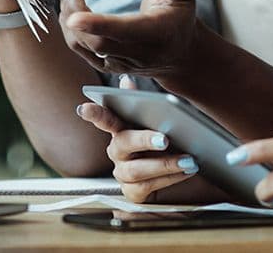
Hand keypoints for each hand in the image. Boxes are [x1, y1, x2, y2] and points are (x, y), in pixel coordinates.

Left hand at [59, 0, 197, 77]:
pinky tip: (72, 9)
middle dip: (76, 14)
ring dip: (69, 20)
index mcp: (159, 33)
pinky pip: (81, 50)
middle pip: (98, 42)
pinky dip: (71, 29)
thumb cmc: (179, 15)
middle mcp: (140, 54)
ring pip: (85, 47)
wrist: (180, 52)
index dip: (99, 25)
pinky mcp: (108, 67)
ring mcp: (122, 64)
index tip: (75, 17)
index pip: (125, 32)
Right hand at [76, 75, 222, 203]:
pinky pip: (147, 186)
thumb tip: (126, 80)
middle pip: (123, 143)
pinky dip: (169, 178)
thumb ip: (144, 103)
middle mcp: (118, 151)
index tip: (84, 108)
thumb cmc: (169, 145)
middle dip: (144, 140)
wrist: (183, 177)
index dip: (95, 114)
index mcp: (122, 129)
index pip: (105, 119)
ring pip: (136, 170)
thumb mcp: (161, 123)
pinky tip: (186, 172)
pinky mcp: (133, 193)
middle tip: (165, 139)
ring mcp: (123, 173)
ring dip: (165, 164)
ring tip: (188, 160)